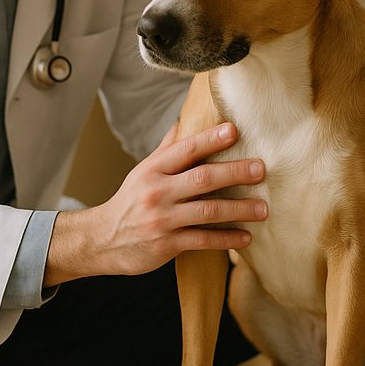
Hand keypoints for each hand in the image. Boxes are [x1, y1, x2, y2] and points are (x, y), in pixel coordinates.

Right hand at [45, 122, 266, 284]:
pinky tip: (246, 237)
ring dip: (239, 210)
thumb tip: (184, 120)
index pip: (186, 149)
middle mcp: (158, 191)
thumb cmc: (130, 201)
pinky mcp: (166, 244)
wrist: (100, 240)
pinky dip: (226, 240)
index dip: (210, 139)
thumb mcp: (143, 172)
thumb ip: (166, 149)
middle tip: (261, 170)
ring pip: (208, 211)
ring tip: (263, 208)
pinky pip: (203, 240)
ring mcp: (162, 219)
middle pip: (203, 178)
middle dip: (235, 172)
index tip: (234, 130)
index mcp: (153, 169)